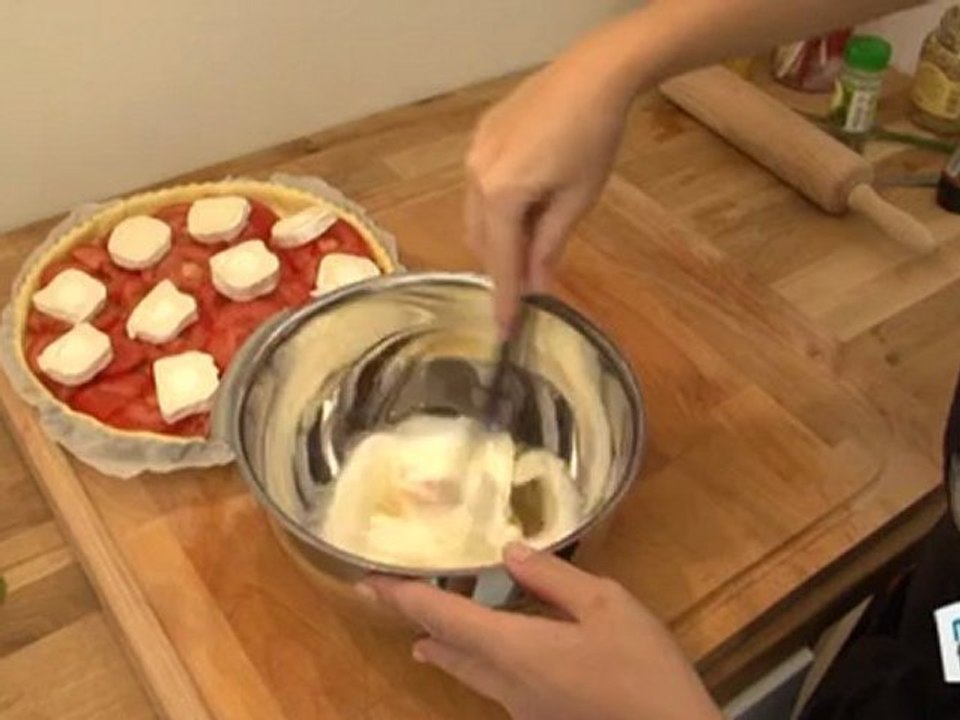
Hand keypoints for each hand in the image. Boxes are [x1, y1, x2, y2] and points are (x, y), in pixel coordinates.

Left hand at [358, 544, 722, 719]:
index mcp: (515, 648)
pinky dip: (474, 663)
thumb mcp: (607, 606)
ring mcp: (523, 708)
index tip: (369, 581)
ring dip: (441, 649)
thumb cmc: (642, 669)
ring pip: (468, 673)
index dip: (404, 596)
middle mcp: (506, 683)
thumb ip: (553, 579)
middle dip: (415, 622)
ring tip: (420, 638)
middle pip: (446, 649)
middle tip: (387, 601)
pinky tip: (489, 658)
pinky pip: (493, 685)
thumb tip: (509, 552)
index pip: (444, 617)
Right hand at [465, 42, 635, 329]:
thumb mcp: (577, 200)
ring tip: (532, 241)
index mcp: (500, 195)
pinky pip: (480, 187)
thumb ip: (549, 245)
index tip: (504, 331)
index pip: (499, 261)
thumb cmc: (593, 140)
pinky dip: (497, 207)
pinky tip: (526, 203)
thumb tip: (536, 286)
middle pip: (480, 240)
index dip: (504, 299)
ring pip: (477, 214)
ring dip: (498, 236)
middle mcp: (475, 176)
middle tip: (531, 282)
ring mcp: (474, 153)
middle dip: (502, 265)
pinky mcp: (480, 137)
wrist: (591, 74)